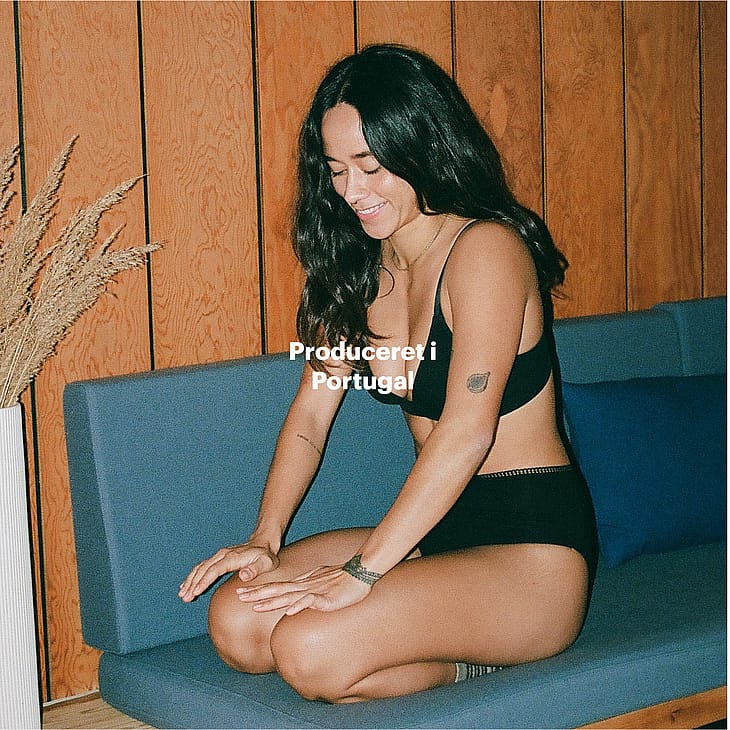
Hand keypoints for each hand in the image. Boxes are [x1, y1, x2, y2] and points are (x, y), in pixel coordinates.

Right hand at [178, 542, 278, 602]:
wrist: (264, 543)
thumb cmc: (266, 556)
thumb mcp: (266, 563)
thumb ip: (255, 569)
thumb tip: (243, 575)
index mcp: (233, 558)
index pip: (214, 570)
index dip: (204, 581)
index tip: (195, 591)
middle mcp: (223, 555)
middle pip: (204, 569)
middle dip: (193, 583)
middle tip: (184, 597)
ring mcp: (220, 556)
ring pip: (200, 568)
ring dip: (190, 580)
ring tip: (182, 594)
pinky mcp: (219, 558)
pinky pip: (202, 567)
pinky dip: (193, 576)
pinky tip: (187, 585)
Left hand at [236, 563, 372, 614]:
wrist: (360, 572)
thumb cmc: (342, 578)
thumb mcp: (320, 582)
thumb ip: (307, 589)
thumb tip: (295, 598)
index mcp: (302, 584)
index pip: (276, 587)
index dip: (259, 590)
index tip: (242, 593)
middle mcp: (304, 586)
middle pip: (277, 590)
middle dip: (257, 594)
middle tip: (239, 596)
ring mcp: (314, 591)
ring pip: (289, 596)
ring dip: (271, 601)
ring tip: (256, 606)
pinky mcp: (326, 597)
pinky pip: (311, 601)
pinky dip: (299, 605)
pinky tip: (290, 611)